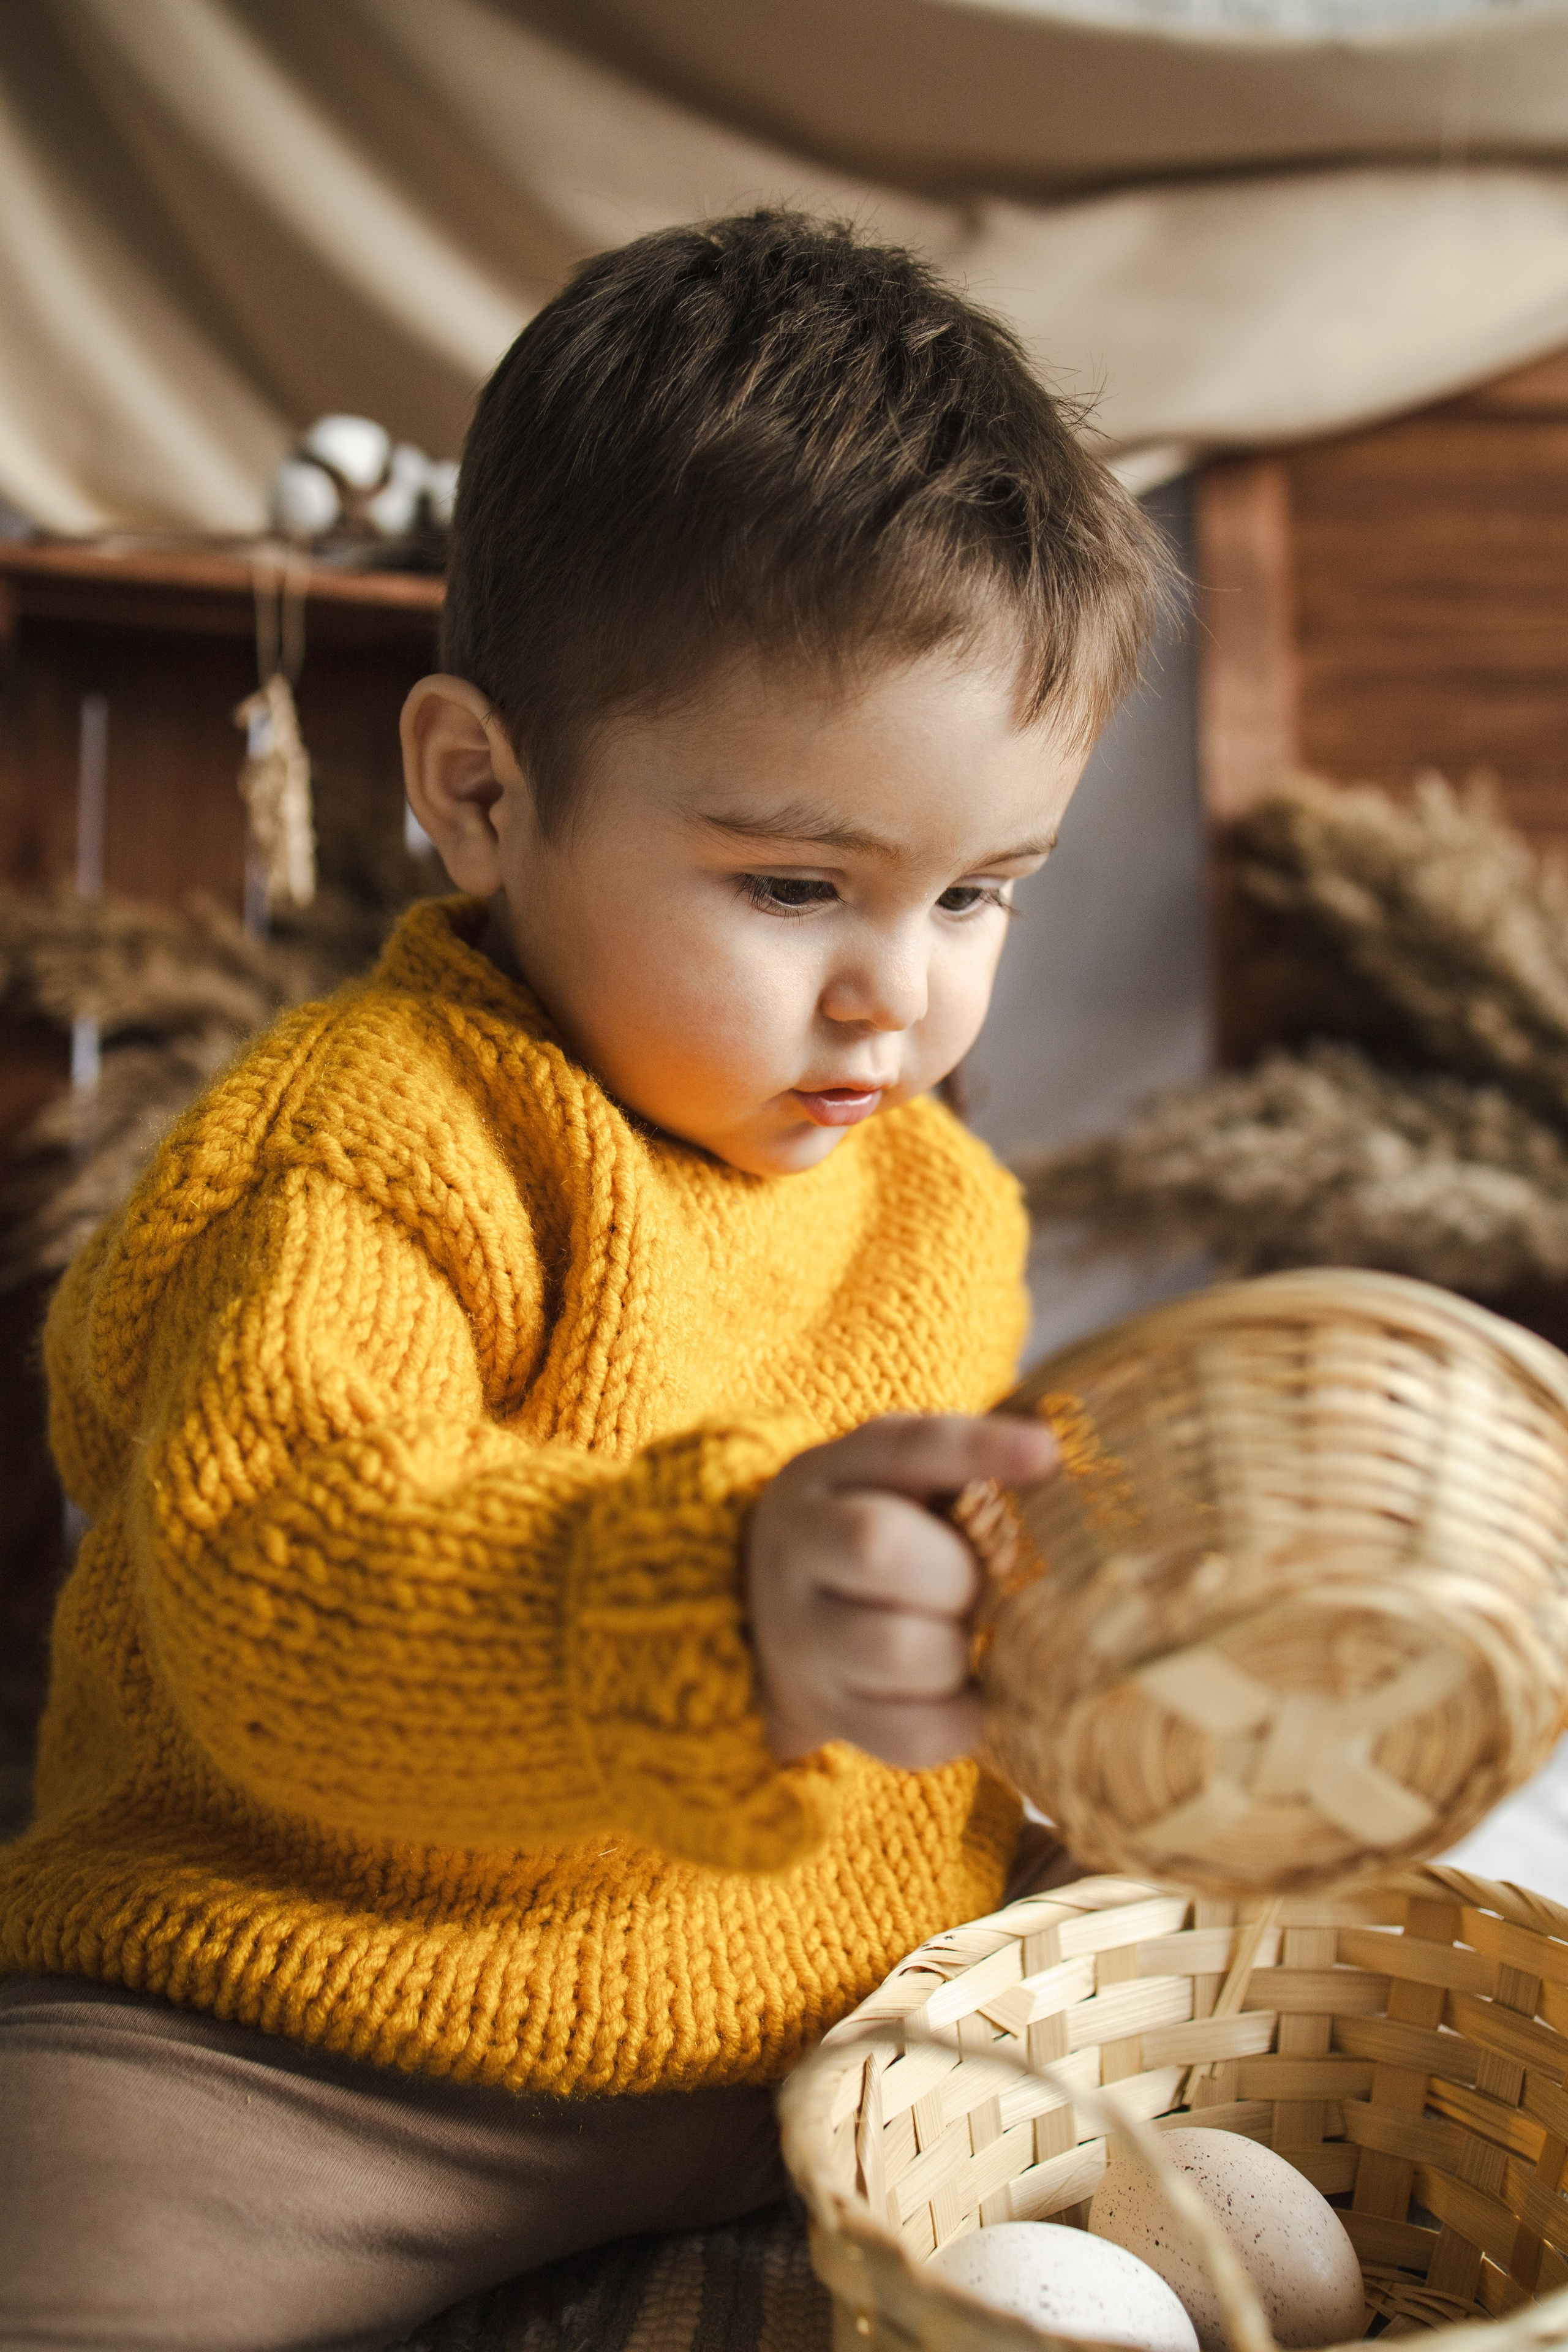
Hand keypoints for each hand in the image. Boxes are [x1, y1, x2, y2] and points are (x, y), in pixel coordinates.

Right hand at [746, 1413, 1058, 1770]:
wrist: (774, 1615)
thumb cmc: (880, 1532)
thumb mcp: (899, 1479)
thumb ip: (967, 1467)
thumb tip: (1065, 1460)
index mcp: (835, 1471)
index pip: (906, 1446)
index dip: (978, 1448)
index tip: (1046, 1453)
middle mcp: (802, 1546)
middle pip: (877, 1546)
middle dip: (956, 1572)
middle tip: (979, 1586)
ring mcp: (805, 1635)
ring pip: (896, 1648)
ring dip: (958, 1649)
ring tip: (968, 1640)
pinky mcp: (829, 1710)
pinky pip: (910, 1730)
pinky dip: (960, 1716)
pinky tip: (966, 1691)